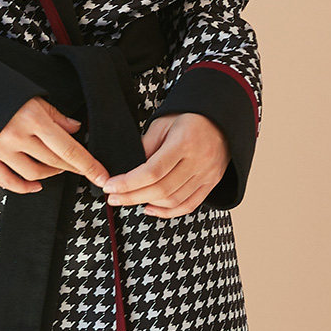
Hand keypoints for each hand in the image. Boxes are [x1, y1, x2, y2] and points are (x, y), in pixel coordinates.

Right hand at [0, 96, 110, 195]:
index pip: (68, 148)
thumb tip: (75, 128)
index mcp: (31, 118)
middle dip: (73, 168)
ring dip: (51, 174)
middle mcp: (16, 136)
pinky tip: (36, 185)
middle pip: (54, 161)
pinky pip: (8, 181)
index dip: (87, 165)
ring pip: (34, 173)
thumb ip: (54, 114)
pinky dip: (24, 187)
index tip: (101, 176)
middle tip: (85, 170)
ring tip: (59, 168)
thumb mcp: (29, 94)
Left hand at [100, 112, 227, 217]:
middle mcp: (198, 161)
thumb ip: (145, 146)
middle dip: (132, 197)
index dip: (128, 183)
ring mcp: (207, 175)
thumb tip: (128, 170)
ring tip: (129, 199)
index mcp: (184, 142)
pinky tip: (151, 208)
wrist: (219, 120)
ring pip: (173, 201)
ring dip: (147, 204)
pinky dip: (167, 212)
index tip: (111, 186)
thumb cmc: (188, 118)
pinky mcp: (211, 183)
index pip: (152, 171)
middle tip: (114, 197)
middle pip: (161, 189)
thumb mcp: (162, 124)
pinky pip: (188, 205)